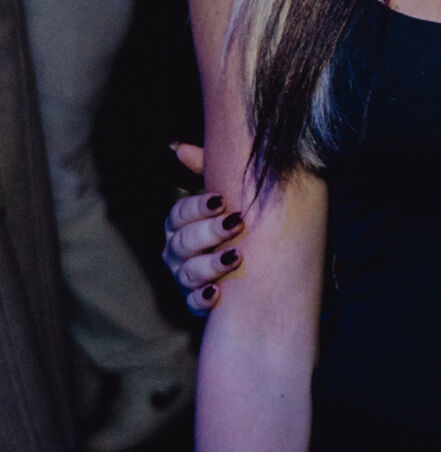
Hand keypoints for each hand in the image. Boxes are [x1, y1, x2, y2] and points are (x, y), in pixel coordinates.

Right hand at [163, 141, 240, 313]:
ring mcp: (184, 277)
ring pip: (187, 273)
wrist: (252, 263)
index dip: (197, 207)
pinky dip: (202, 299)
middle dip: (208, 232)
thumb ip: (205, 169)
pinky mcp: (196, 301)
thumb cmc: (233, 221)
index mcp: (181, 224)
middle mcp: (176, 251)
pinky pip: (192, 303)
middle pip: (183, 242)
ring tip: (235, 257)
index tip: (221, 200)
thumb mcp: (224, 194)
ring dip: (209, 265)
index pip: (179, 213)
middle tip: (236, 224)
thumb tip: (177, 147)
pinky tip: (217, 293)